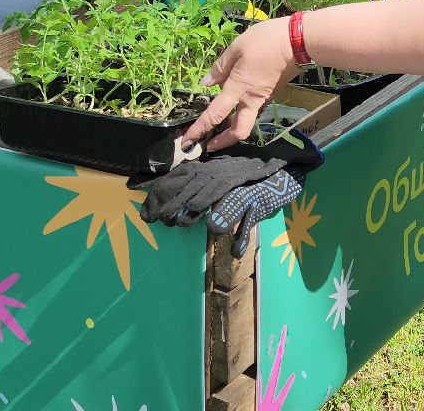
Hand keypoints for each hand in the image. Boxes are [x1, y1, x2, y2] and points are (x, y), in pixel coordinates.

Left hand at [134, 155, 309, 256]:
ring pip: (224, 203)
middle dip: (174, 207)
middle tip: (161, 222)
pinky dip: (241, 238)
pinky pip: (247, 222)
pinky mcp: (258, 205)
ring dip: (210, 215)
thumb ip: (195, 189)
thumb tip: (168, 206)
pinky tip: (234, 252)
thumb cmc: (243, 182)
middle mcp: (223, 178)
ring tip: (192, 224)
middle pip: (195, 191)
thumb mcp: (216, 180)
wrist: (278, 174)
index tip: (145, 214)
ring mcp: (241, 192)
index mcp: (210, 171)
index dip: (161, 196)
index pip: (180, 180)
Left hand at [184, 19, 300, 150]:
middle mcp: (251, 100)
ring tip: (217, 127)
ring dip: (231, 129)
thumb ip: (220, 67)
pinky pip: (253, 109)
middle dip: (222, 143)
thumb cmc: (266, 41)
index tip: (187, 141)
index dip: (199, 129)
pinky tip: (234, 103)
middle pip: (237, 132)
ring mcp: (263, 99)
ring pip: (246, 122)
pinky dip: (241, 112)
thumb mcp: (237, 47)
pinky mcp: (271, 94)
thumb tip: (205, 83)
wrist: (299, 42)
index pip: (215, 115)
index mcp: (238, 88)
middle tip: (208, 145)